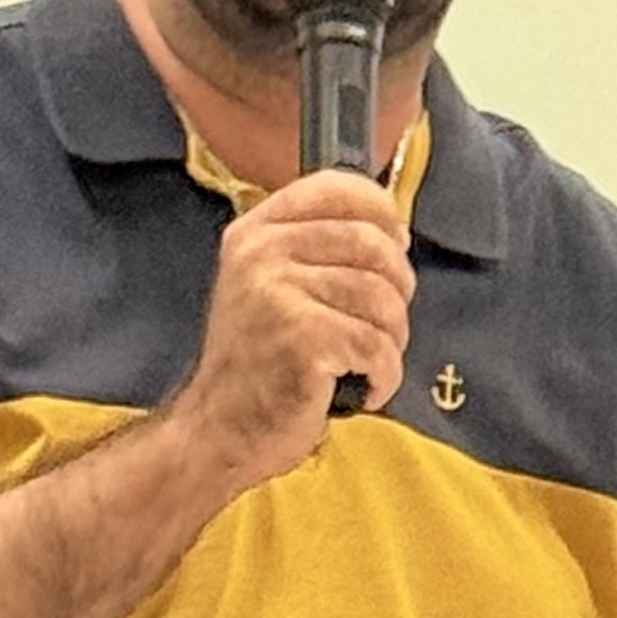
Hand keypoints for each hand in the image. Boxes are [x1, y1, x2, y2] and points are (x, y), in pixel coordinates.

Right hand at [171, 171, 414, 492]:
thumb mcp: (269, 287)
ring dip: (392, 340)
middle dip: (398, 290)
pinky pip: (377, 347)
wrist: (218, 429)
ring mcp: (279, 293)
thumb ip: (315, 252)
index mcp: (257, 231)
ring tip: (370, 363)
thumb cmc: (258, 365)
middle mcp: (263, 252)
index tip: (396, 244)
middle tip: (386, 325)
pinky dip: (384, 376)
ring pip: (382, 299)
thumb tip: (392, 233)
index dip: (382, 212)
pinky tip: (365, 389)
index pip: (336, 188)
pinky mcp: (302, 338)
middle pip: (372, 245)